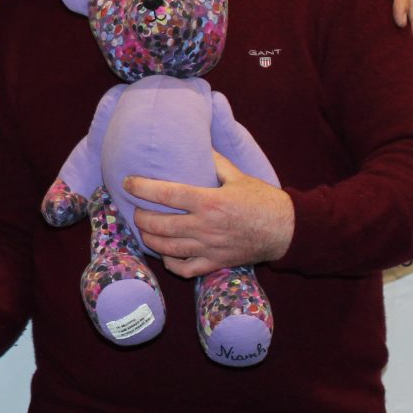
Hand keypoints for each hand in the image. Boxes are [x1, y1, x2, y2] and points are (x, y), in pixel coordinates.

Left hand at [127, 153, 293, 277]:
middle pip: (159, 225)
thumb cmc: (261, 199)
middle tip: (136, 210)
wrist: (285, 229)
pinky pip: (184, 269)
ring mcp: (209, 247)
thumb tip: (195, 143)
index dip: (141, 188)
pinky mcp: (215, 263)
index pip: (165, 194)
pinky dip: (170, 262)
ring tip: (144, 230)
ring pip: (166, 248)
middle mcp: (205, 226)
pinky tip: (165, 253)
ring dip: (149, 239)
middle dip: (140, 217)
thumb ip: (213, 161)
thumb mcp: (237, 175)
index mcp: (209, 201)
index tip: (128, 183)